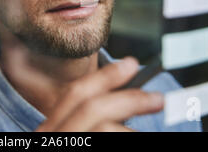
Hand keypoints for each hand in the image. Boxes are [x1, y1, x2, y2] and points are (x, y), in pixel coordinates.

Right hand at [35, 57, 163, 131]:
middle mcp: (53, 136)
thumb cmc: (68, 142)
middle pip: (91, 108)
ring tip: (146, 133)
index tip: (131, 64)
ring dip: (130, 128)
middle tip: (158, 98)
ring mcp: (64, 146)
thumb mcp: (62, 135)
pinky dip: (129, 136)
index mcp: (48, 128)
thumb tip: (116, 104)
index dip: (105, 76)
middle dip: (129, 98)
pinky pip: (107, 141)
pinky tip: (135, 136)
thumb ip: (75, 119)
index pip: (75, 93)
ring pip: (104, 129)